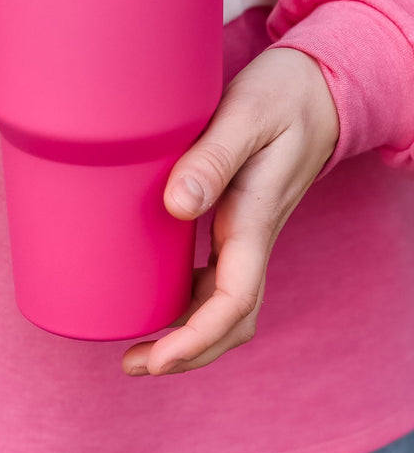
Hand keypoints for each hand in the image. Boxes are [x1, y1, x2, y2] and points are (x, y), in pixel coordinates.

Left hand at [122, 47, 339, 376]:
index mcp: (256, 218)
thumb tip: (176, 207)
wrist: (318, 88)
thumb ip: (212, 159)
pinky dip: (191, 302)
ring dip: (188, 334)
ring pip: (226, 304)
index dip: (194, 339)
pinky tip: (158, 297)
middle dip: (187, 353)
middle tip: (133, 365)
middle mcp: (254, 234)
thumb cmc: (282, 95)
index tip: (154, 360)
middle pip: (231, 319)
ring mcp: (250, 232)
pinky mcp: (241, 221)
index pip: (234, 301)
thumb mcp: (245, 115)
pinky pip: (220, 278)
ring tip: (139, 346)